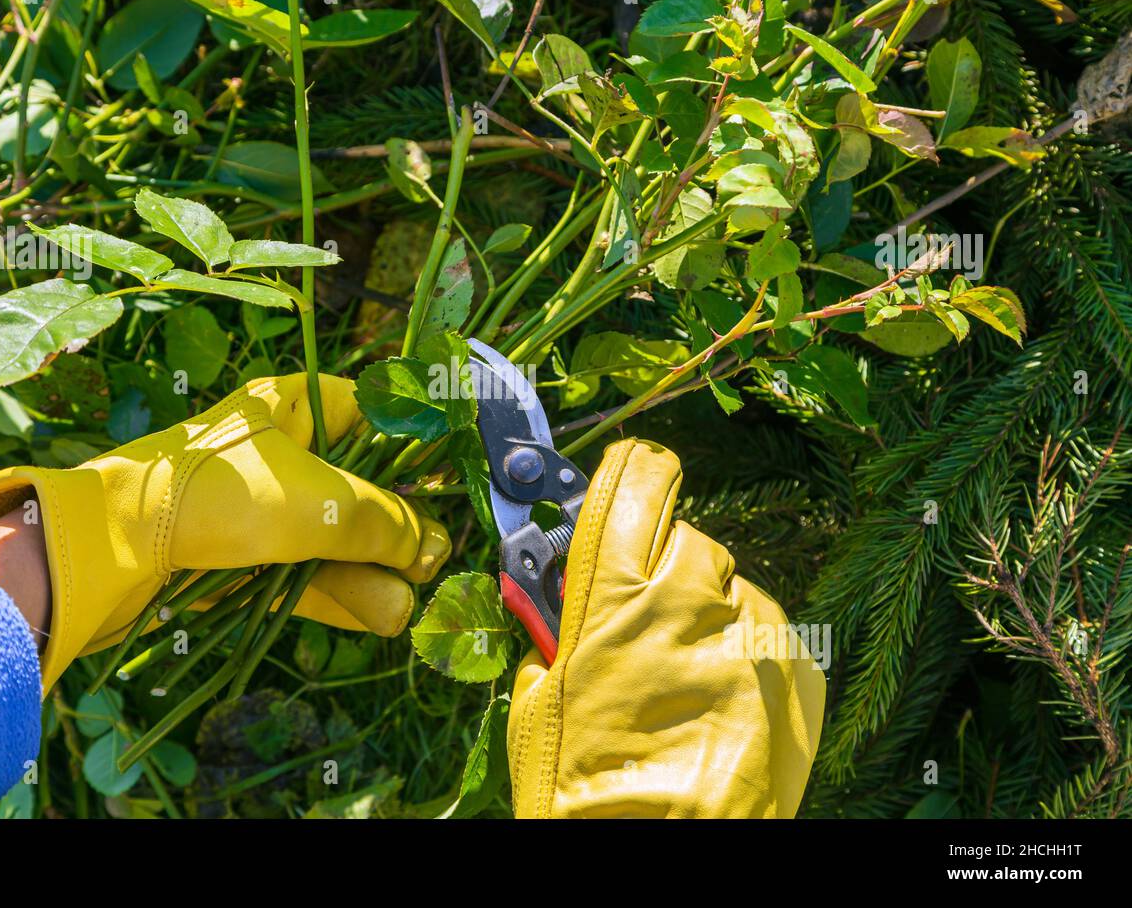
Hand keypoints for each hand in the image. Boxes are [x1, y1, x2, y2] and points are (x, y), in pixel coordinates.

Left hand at [0, 374, 450, 691]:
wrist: (113, 549)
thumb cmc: (221, 496)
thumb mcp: (319, 504)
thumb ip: (385, 523)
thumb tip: (432, 548)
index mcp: (292, 407)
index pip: (371, 412)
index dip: (415, 444)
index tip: (452, 478)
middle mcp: (279, 452)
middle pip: (360, 485)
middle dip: (400, 526)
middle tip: (434, 555)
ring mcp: (260, 509)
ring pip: (336, 538)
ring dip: (376, 570)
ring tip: (411, 600)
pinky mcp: (245, 560)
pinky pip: (307, 573)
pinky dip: (343, 593)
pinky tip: (384, 615)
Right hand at [506, 439, 825, 817]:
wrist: (662, 861)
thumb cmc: (584, 795)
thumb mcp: (538, 703)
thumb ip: (554, 630)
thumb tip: (557, 596)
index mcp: (613, 597)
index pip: (635, 480)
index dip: (631, 476)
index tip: (628, 481)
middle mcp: (692, 601)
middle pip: (686, 535)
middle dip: (664, 565)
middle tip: (643, 617)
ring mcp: (753, 637)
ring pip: (732, 587)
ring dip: (709, 614)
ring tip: (683, 679)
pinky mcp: (798, 674)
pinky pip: (768, 635)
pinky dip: (745, 656)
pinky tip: (719, 705)